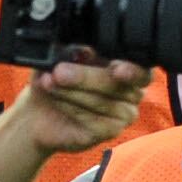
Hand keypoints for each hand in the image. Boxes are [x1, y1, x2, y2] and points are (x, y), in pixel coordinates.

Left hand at [10, 58, 151, 154]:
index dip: (131, 70)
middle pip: (118, 84)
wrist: (40, 111)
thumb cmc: (56, 80)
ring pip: (104, 102)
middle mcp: (132, 91)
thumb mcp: (61, 59)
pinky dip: (72, 109)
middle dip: (86, 77)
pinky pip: (96, 121)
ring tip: (49, 83)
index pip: (141, 69)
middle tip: (59, 72)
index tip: (116, 70)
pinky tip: (58, 102)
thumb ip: (76, 53)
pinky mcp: (112, 130)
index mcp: (127, 67)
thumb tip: (87, 52)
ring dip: (71, 93)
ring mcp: (125, 113)